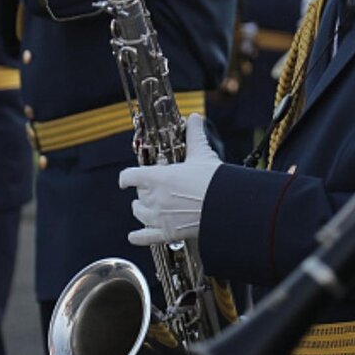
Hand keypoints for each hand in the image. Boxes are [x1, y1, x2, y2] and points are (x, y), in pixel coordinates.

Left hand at [118, 113, 221, 245]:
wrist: (226, 206)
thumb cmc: (213, 179)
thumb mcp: (202, 153)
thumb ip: (194, 134)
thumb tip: (194, 117)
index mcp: (158, 177)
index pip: (130, 176)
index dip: (128, 176)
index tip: (128, 177)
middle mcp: (154, 198)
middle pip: (138, 194)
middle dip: (144, 190)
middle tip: (156, 187)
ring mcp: (159, 218)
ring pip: (139, 213)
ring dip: (141, 209)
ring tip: (145, 207)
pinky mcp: (168, 233)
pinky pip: (145, 237)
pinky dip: (138, 237)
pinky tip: (134, 236)